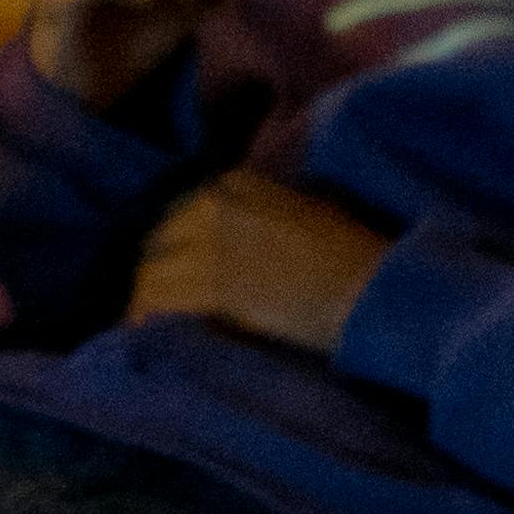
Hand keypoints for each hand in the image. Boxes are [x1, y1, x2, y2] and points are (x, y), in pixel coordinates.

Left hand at [128, 171, 389, 356]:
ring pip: (151, 273)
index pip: (177, 214)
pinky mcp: (214, 287)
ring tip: (143, 321)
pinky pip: (158, 301)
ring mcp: (212, 244)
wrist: (370, 290)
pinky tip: (142, 330)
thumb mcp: (303, 212)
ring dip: (146, 298)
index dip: (170, 247)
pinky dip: (145, 316)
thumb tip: (229, 244)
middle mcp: (217, 205)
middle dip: (152, 273)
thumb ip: (259, 215)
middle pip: (158, 241)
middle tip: (150, 303)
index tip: (168, 270)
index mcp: (236, 183)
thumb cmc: (352, 257)